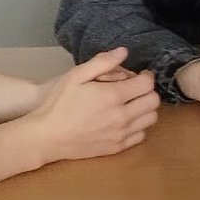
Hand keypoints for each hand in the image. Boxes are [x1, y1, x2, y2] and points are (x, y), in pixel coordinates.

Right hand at [32, 50, 158, 161]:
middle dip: (148, 91)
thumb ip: (102, 61)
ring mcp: (120, 134)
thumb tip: (124, 51)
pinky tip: (126, 120)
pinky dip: (138, 126)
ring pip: (150, 119)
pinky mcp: (116, 148)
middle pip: (153, 102)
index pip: (147, 84)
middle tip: (137, 89)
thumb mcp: (76, 75)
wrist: (46, 137)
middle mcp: (121, 116)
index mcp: (113, 96)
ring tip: (132, 104)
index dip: (146, 76)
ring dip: (146, 109)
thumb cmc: (58, 103)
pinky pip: (141, 136)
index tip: (140, 75)